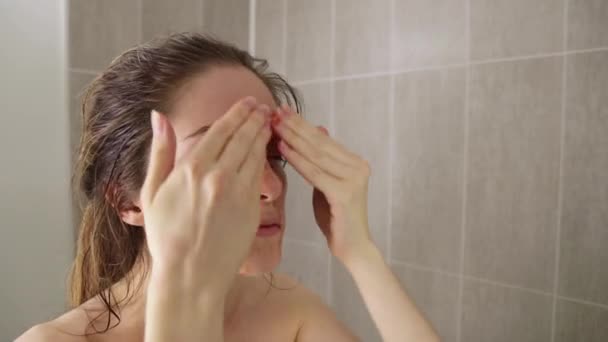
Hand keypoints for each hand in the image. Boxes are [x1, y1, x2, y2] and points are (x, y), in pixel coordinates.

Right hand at [141, 96, 271, 294]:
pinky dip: (265, 158)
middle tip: (263, 107)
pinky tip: (267, 151)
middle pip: (243, 137)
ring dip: (263, 134)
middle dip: (255, 118)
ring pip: (256, 153)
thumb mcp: (152, 192)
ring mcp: (238, 192)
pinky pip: (261, 176)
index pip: (221, 130)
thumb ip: (160, 151)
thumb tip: (159, 116)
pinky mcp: (252, 208)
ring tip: (269, 122)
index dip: (237, 113)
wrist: (190, 275)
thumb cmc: (166, 236)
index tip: (248, 102)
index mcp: (192, 168)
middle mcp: (218, 175)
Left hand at [271, 105, 372, 262]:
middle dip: (296, 126)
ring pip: (316, 155)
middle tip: (275, 111)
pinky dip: (297, 160)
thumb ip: (322, 161)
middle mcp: (358, 167)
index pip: (323, 139)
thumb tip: (318, 131)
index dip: (302, 124)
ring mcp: (353, 179)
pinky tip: (283, 148)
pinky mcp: (345, 193)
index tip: (282, 111)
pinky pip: (315, 173)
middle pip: (320, 143)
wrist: (352, 247)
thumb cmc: (336, 218)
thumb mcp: (327, 183)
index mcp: (355, 162)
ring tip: (275, 125)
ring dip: (293, 138)